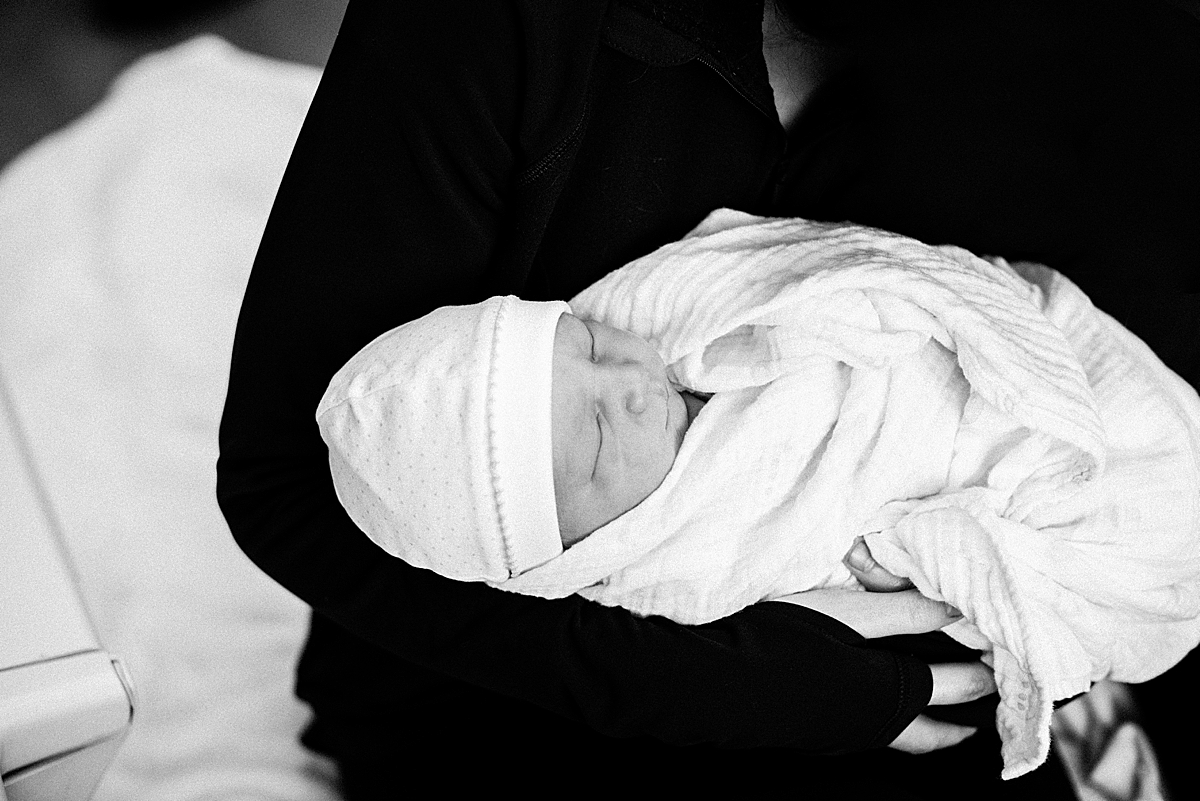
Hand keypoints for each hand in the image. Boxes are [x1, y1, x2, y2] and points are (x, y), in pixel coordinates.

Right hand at [771, 537, 992, 753]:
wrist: (716, 686)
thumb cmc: (783, 642)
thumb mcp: (848, 614)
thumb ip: (905, 612)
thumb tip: (960, 608)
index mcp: (890, 695)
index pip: (955, 685)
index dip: (983, 668)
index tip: (1004, 656)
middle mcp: (873, 725)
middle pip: (931, 734)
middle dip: (961, 723)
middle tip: (983, 715)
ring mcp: (841, 736)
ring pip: (899, 740)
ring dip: (927, 730)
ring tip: (940, 722)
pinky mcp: (814, 735)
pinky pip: (868, 735)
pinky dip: (888, 725)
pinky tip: (872, 709)